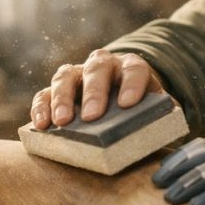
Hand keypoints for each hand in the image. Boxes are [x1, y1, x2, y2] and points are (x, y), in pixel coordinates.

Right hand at [30, 49, 162, 128]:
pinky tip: (42, 125)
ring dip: (62, 98)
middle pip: (97, 68)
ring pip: (66, 76)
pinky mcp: (56, 89)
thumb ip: (159, 120)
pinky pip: (44, 93)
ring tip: (62, 122)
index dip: (132, 84)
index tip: (128, 104)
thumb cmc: (139, 111)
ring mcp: (77, 74)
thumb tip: (163, 139)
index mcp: (131, 68)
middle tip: (92, 116)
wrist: (119, 104)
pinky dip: (41, 107)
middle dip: (94, 92)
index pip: (134, 69)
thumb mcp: (153, 112)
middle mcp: (103, 65)